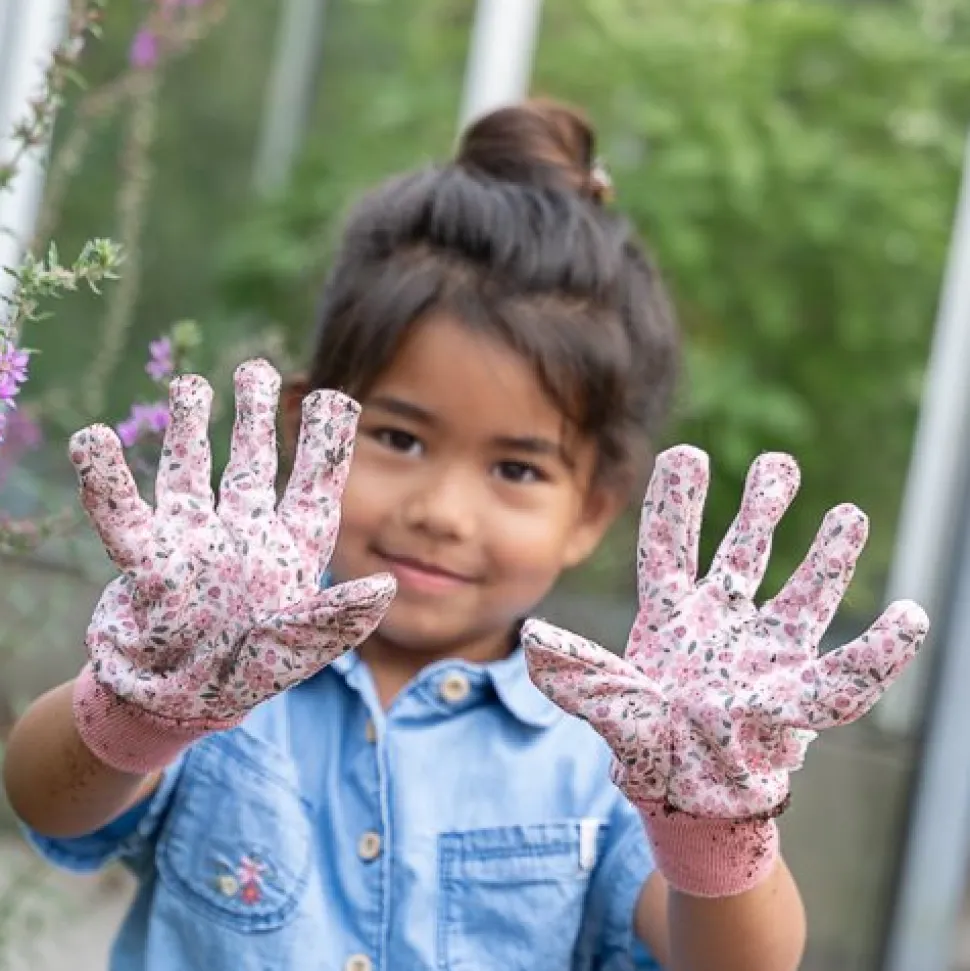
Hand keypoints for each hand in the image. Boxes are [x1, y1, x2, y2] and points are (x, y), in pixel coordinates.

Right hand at [71, 359, 394, 771]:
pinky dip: (106, 480)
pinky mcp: (149, 561)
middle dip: (255, 418)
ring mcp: (196, 543)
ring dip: (190, 430)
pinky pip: (122, 514)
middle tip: (256, 369)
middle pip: (253, 466)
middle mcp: (245, 538)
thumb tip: (386, 589)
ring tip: (191, 384)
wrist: (180, 708)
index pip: (313, 488)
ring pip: (193, 474)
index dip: (324, 445)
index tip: (334, 397)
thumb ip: (338, 617)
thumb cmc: (249, 676)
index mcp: (291, 553)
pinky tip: (93, 440)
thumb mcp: (302, 648)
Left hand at [523, 447, 927, 819]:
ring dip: (826, 558)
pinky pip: (845, 671)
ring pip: (799, 593)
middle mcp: (719, 623)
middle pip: (742, 554)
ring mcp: (761, 651)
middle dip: (760, 509)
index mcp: (668, 618)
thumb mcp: (612, 708)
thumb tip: (535, 639)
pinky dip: (879, 652)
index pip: (670, 547)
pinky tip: (908, 620)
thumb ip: (580, 676)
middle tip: (779, 463)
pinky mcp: (796, 689)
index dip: (677, 503)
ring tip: (849, 514)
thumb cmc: (648, 750)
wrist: (690, 800)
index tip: (687, 453)